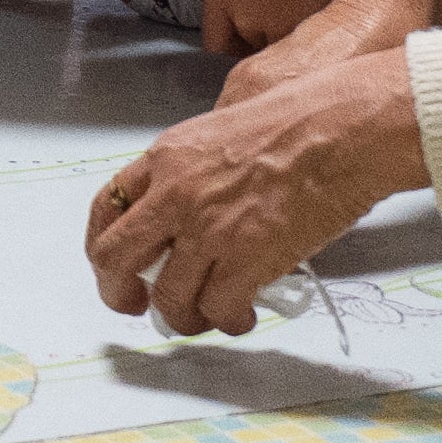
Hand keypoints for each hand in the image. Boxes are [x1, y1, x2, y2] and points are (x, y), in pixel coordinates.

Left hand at [83, 40, 431, 335]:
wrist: (340, 130)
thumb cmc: (297, 121)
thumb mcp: (220, 131)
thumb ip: (191, 172)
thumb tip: (185, 216)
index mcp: (165, 158)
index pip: (106, 207)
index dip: (102, 247)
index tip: (112, 266)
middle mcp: (175, 196)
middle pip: (114, 259)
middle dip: (118, 292)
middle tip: (137, 305)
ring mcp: (208, 231)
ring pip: (167, 298)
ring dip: (182, 317)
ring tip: (204, 316)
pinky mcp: (246, 261)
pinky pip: (218, 310)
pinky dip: (227, 321)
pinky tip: (241, 317)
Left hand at [163, 0, 375, 62]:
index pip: (216, 41)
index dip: (224, 41)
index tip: (235, 36)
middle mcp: (251, 15)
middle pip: (248, 49)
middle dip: (254, 40)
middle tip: (269, 21)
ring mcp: (287, 20)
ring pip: (279, 50)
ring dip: (282, 42)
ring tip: (294, 22)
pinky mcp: (322, 19)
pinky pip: (312, 43)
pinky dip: (312, 36)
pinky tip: (318, 19)